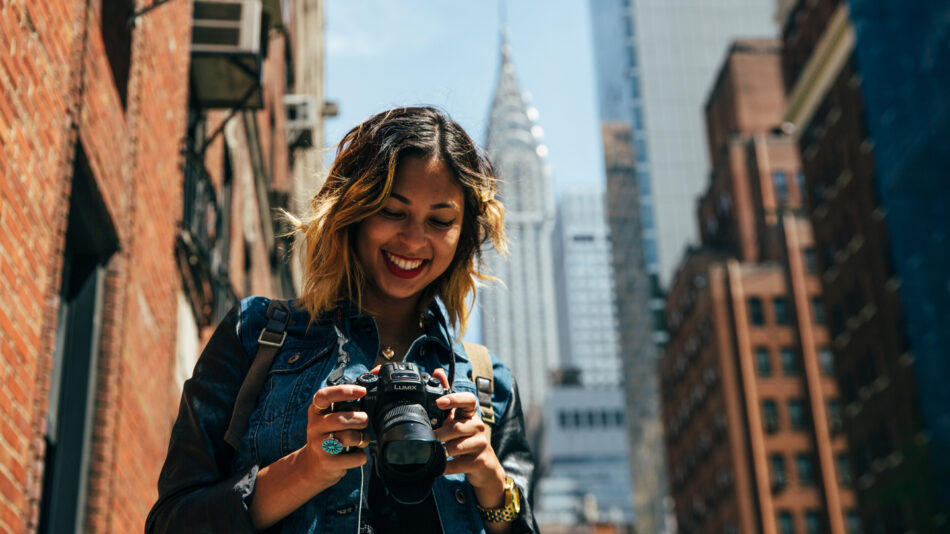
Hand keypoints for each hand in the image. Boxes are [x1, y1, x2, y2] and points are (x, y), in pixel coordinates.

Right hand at [249, 384, 369, 528]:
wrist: (313, 465)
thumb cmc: (330, 434)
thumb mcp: (332, 415)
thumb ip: (350, 396)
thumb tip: (377, 371)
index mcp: (316, 411)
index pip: (324, 396)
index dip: (343, 391)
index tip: (362, 391)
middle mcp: (315, 426)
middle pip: (341, 419)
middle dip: (360, 420)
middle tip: (364, 421)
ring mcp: (319, 445)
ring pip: (347, 437)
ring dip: (362, 438)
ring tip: (362, 439)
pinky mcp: (327, 462)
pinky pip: (353, 457)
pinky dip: (361, 456)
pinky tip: (358, 454)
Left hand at [433, 383, 505, 507]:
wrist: (484, 467)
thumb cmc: (466, 439)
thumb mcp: (457, 418)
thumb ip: (448, 396)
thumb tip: (437, 371)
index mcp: (470, 413)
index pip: (468, 400)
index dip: (454, 399)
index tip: (440, 402)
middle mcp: (478, 426)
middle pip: (456, 427)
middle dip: (439, 435)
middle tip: (428, 439)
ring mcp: (481, 444)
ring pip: (455, 447)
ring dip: (441, 452)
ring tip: (435, 453)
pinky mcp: (479, 462)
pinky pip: (455, 464)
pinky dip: (444, 467)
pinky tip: (440, 466)